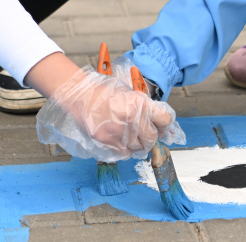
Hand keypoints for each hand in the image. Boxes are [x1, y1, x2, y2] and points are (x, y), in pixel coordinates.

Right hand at [36, 66, 184, 161]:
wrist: (80, 96)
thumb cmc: (102, 91)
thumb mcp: (128, 92)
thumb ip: (143, 107)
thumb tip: (155, 121)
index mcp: (140, 104)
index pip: (165, 120)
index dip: (164, 124)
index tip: (161, 126)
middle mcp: (133, 120)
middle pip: (152, 138)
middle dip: (150, 137)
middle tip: (145, 134)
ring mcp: (121, 133)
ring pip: (139, 148)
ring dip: (137, 144)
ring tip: (129, 136)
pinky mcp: (109, 143)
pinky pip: (125, 154)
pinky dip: (125, 150)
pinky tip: (120, 141)